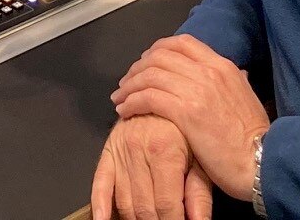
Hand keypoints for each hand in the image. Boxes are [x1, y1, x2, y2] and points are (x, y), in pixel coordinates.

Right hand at [90, 115, 215, 219]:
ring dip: (135, 218)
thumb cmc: (186, 127)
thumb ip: (200, 193)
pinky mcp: (109, 151)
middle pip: (144, 207)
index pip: (167, 206)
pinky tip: (103, 219)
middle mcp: (139, 151)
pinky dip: (99, 205)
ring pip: (124, 201)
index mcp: (164, 151)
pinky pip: (99, 183)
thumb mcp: (201, 156)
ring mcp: (121, 152)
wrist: (165, 92)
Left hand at [111, 36, 270, 200]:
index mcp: (222, 65)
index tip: (145, 63)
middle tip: (126, 82)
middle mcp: (208, 71)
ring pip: (150, 75)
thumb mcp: (246, 96)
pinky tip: (125, 110)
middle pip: (160, 56)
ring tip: (120, 98)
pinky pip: (148, 98)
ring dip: (129, 86)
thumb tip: (235, 73)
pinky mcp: (186, 113)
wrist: (262, 161)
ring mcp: (196, 90)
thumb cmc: (254, 137)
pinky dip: (132, 101)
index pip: (181, 43)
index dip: (157, 50)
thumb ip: (234, 81)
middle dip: (137, 67)